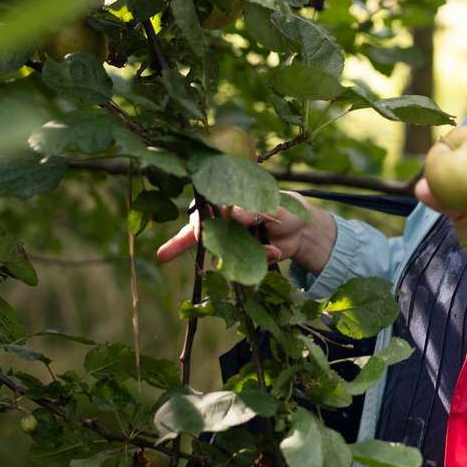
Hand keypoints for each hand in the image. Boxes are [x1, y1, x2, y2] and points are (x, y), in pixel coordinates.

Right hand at [155, 194, 335, 272]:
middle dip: (178, 244)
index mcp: (227, 203)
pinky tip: (276, 252)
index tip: (196, 231)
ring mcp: (229, 241)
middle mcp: (223, 222)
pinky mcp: (240, 258)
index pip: (204, 210)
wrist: (303, 232)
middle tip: (162, 255)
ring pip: (219, 252)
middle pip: (197, 233)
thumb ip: (254, 209)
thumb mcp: (274, 207)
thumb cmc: (286, 210)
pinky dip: (260, 259)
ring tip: (273, 249)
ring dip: (242, 255)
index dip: (198, 221)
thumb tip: (233, 213)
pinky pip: (241, 264)